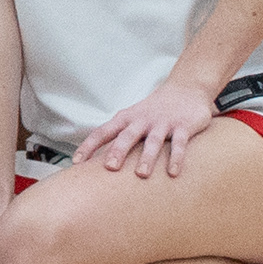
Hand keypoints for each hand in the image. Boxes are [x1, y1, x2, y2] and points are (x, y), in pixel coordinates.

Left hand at [73, 81, 218, 180]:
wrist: (186, 88)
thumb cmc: (153, 110)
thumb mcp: (133, 118)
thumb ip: (118, 137)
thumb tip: (97, 160)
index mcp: (125, 119)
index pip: (102, 133)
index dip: (89, 146)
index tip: (76, 162)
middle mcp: (141, 120)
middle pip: (126, 136)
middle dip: (117, 151)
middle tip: (109, 168)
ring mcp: (162, 123)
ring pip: (153, 141)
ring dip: (147, 158)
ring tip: (141, 174)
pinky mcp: (183, 127)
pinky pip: (179, 144)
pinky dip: (176, 158)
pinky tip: (172, 173)